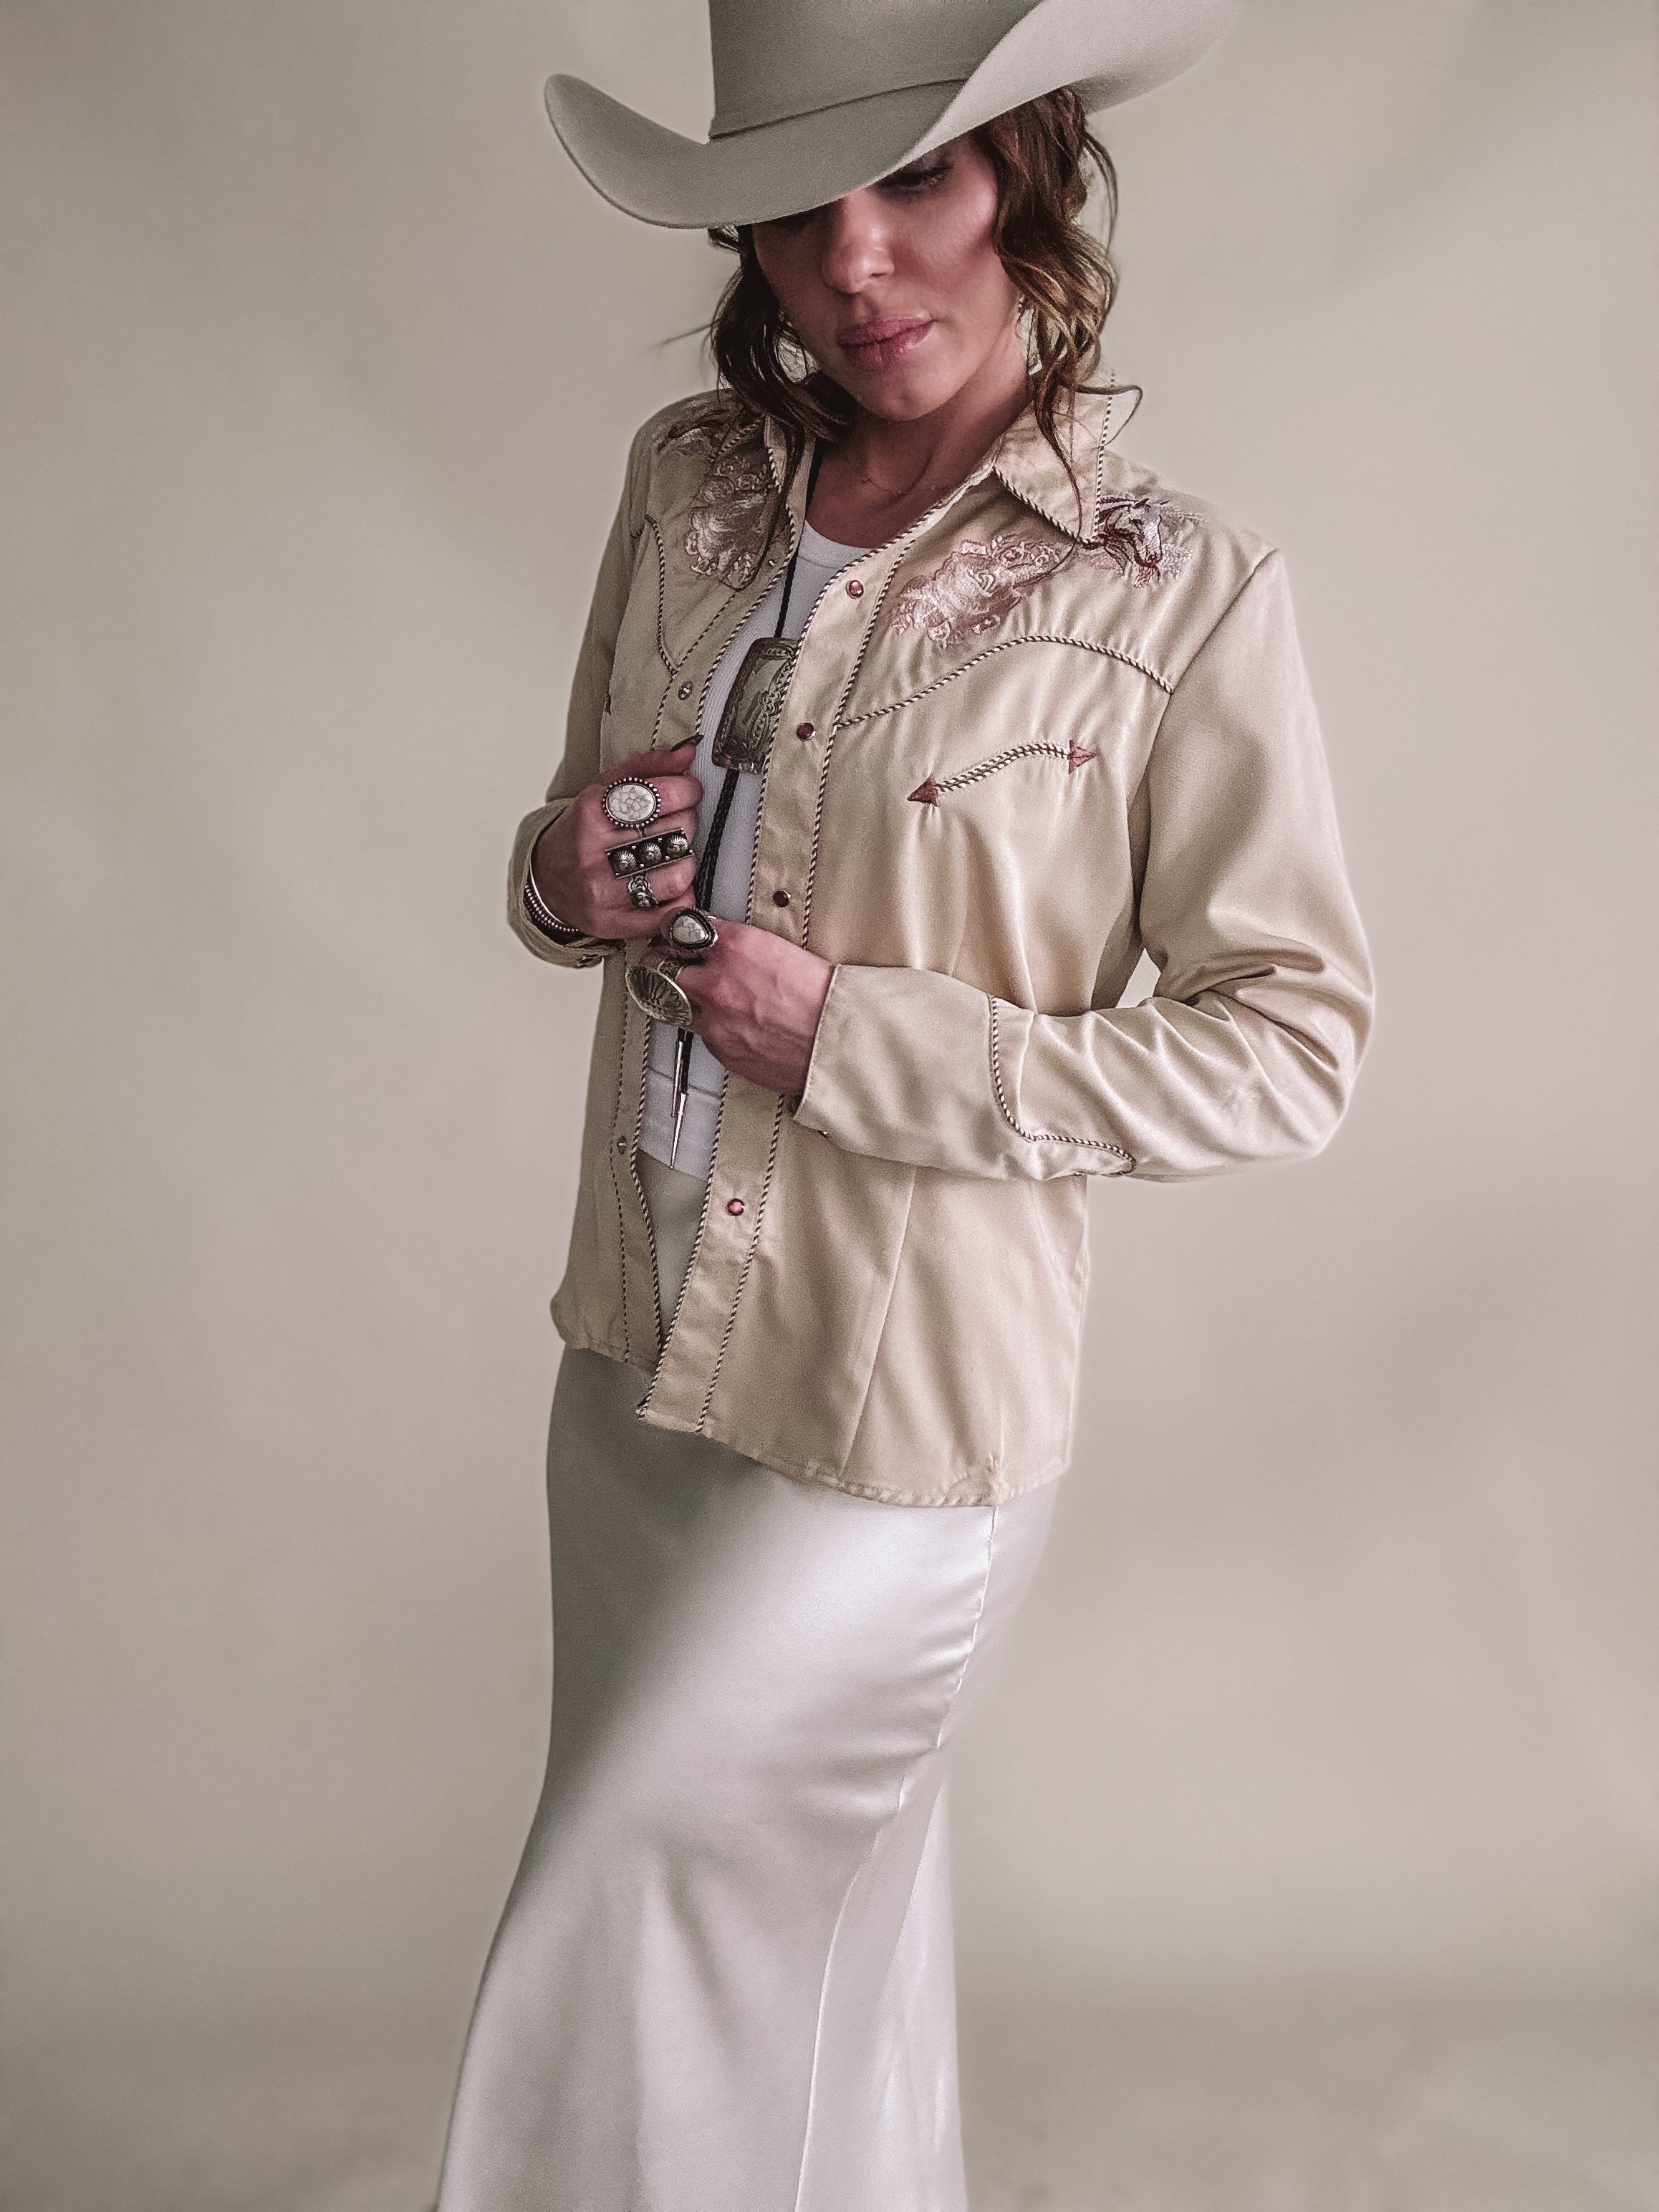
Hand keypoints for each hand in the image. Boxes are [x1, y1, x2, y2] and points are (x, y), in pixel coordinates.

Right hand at [529, 740, 701, 939]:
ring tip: (673, 854)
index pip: (658, 796)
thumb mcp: (603, 790)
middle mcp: (595, 854)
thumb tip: (688, 751)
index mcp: (591, 813)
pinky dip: (681, 896)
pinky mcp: (616, 923)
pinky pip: (673, 910)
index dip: (687, 790)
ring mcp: (605, 892)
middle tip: (679, 821)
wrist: (547, 882)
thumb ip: (646, 768)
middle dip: (688, 821)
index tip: (689, 790)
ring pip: (678, 874)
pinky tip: (667, 884)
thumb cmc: (581, 833)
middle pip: (674, 832)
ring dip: (686, 861)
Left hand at [671, 920, 832, 1100]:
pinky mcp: (720, 1049)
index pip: (678, 927)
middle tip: (663, 960)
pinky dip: (708, 1025)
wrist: (837, 1041)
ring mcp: (713, 1020)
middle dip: (661, 961)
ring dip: (678, 995)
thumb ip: (739, 942)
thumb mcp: (779, 948)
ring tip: (689, 991)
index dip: (672, 929)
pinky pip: (700, 1033)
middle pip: (660, 966)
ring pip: (672, 1003)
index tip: (672, 932)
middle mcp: (716, 982)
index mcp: (733, 946)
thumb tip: (718, 941)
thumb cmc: (822, 996)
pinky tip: (727, 1020)